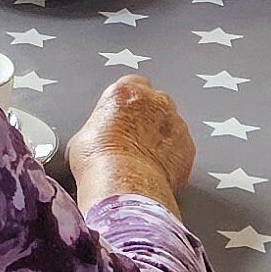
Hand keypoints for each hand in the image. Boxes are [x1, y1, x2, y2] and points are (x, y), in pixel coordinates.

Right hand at [64, 75, 197, 204]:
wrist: (124, 186)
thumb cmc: (100, 162)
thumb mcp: (82, 137)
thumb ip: (98, 127)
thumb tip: (96, 140)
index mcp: (126, 92)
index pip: (130, 85)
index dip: (124, 104)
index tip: (119, 118)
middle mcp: (156, 102)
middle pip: (154, 103)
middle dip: (145, 119)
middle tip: (129, 141)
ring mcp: (176, 125)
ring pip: (169, 127)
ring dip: (159, 140)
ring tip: (141, 162)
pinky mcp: (188, 149)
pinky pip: (181, 150)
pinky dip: (171, 159)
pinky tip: (154, 172)